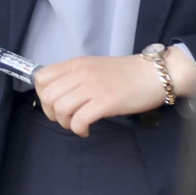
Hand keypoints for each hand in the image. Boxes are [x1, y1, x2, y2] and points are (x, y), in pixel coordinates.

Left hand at [34, 53, 176, 136]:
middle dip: (52, 114)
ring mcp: (92, 87)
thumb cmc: (126, 74)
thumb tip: (60, 94)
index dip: (42, 96)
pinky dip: (79, 130)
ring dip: (65, 123)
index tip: (55, 105)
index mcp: (76, 64)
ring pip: (61, 109)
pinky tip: (86, 130)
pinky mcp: (105, 102)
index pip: (41, 78)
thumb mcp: (95, 68)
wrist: (154, 74)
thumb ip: (76, 77)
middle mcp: (80, 73)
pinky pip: (79, 120)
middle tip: (66, 119)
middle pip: (48, 96)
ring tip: (77, 125)